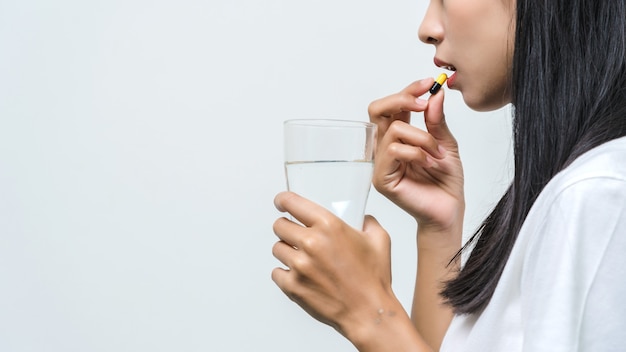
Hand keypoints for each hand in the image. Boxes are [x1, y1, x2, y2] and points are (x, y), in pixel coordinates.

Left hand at [271, 192, 397, 339]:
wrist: (369, 312)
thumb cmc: (373, 280)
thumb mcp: (379, 240)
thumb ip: (367, 222)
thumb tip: (361, 218)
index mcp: (329, 226)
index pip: (292, 203)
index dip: (283, 201)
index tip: (281, 203)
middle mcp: (311, 243)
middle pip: (279, 226)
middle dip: (287, 229)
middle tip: (296, 235)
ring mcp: (299, 266)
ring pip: (277, 249)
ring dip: (287, 252)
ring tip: (304, 259)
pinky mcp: (292, 286)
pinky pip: (276, 272)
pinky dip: (286, 274)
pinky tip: (301, 276)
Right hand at [368, 79, 463, 233]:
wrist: (449, 210)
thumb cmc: (446, 181)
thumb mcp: (446, 144)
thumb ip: (437, 120)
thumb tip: (434, 94)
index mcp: (399, 137)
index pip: (392, 106)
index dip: (408, 91)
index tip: (429, 84)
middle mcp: (385, 147)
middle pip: (377, 110)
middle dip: (401, 100)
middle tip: (423, 104)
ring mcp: (381, 163)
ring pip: (393, 130)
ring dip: (422, 137)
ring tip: (438, 153)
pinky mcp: (382, 178)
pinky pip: (393, 151)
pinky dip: (416, 152)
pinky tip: (429, 163)